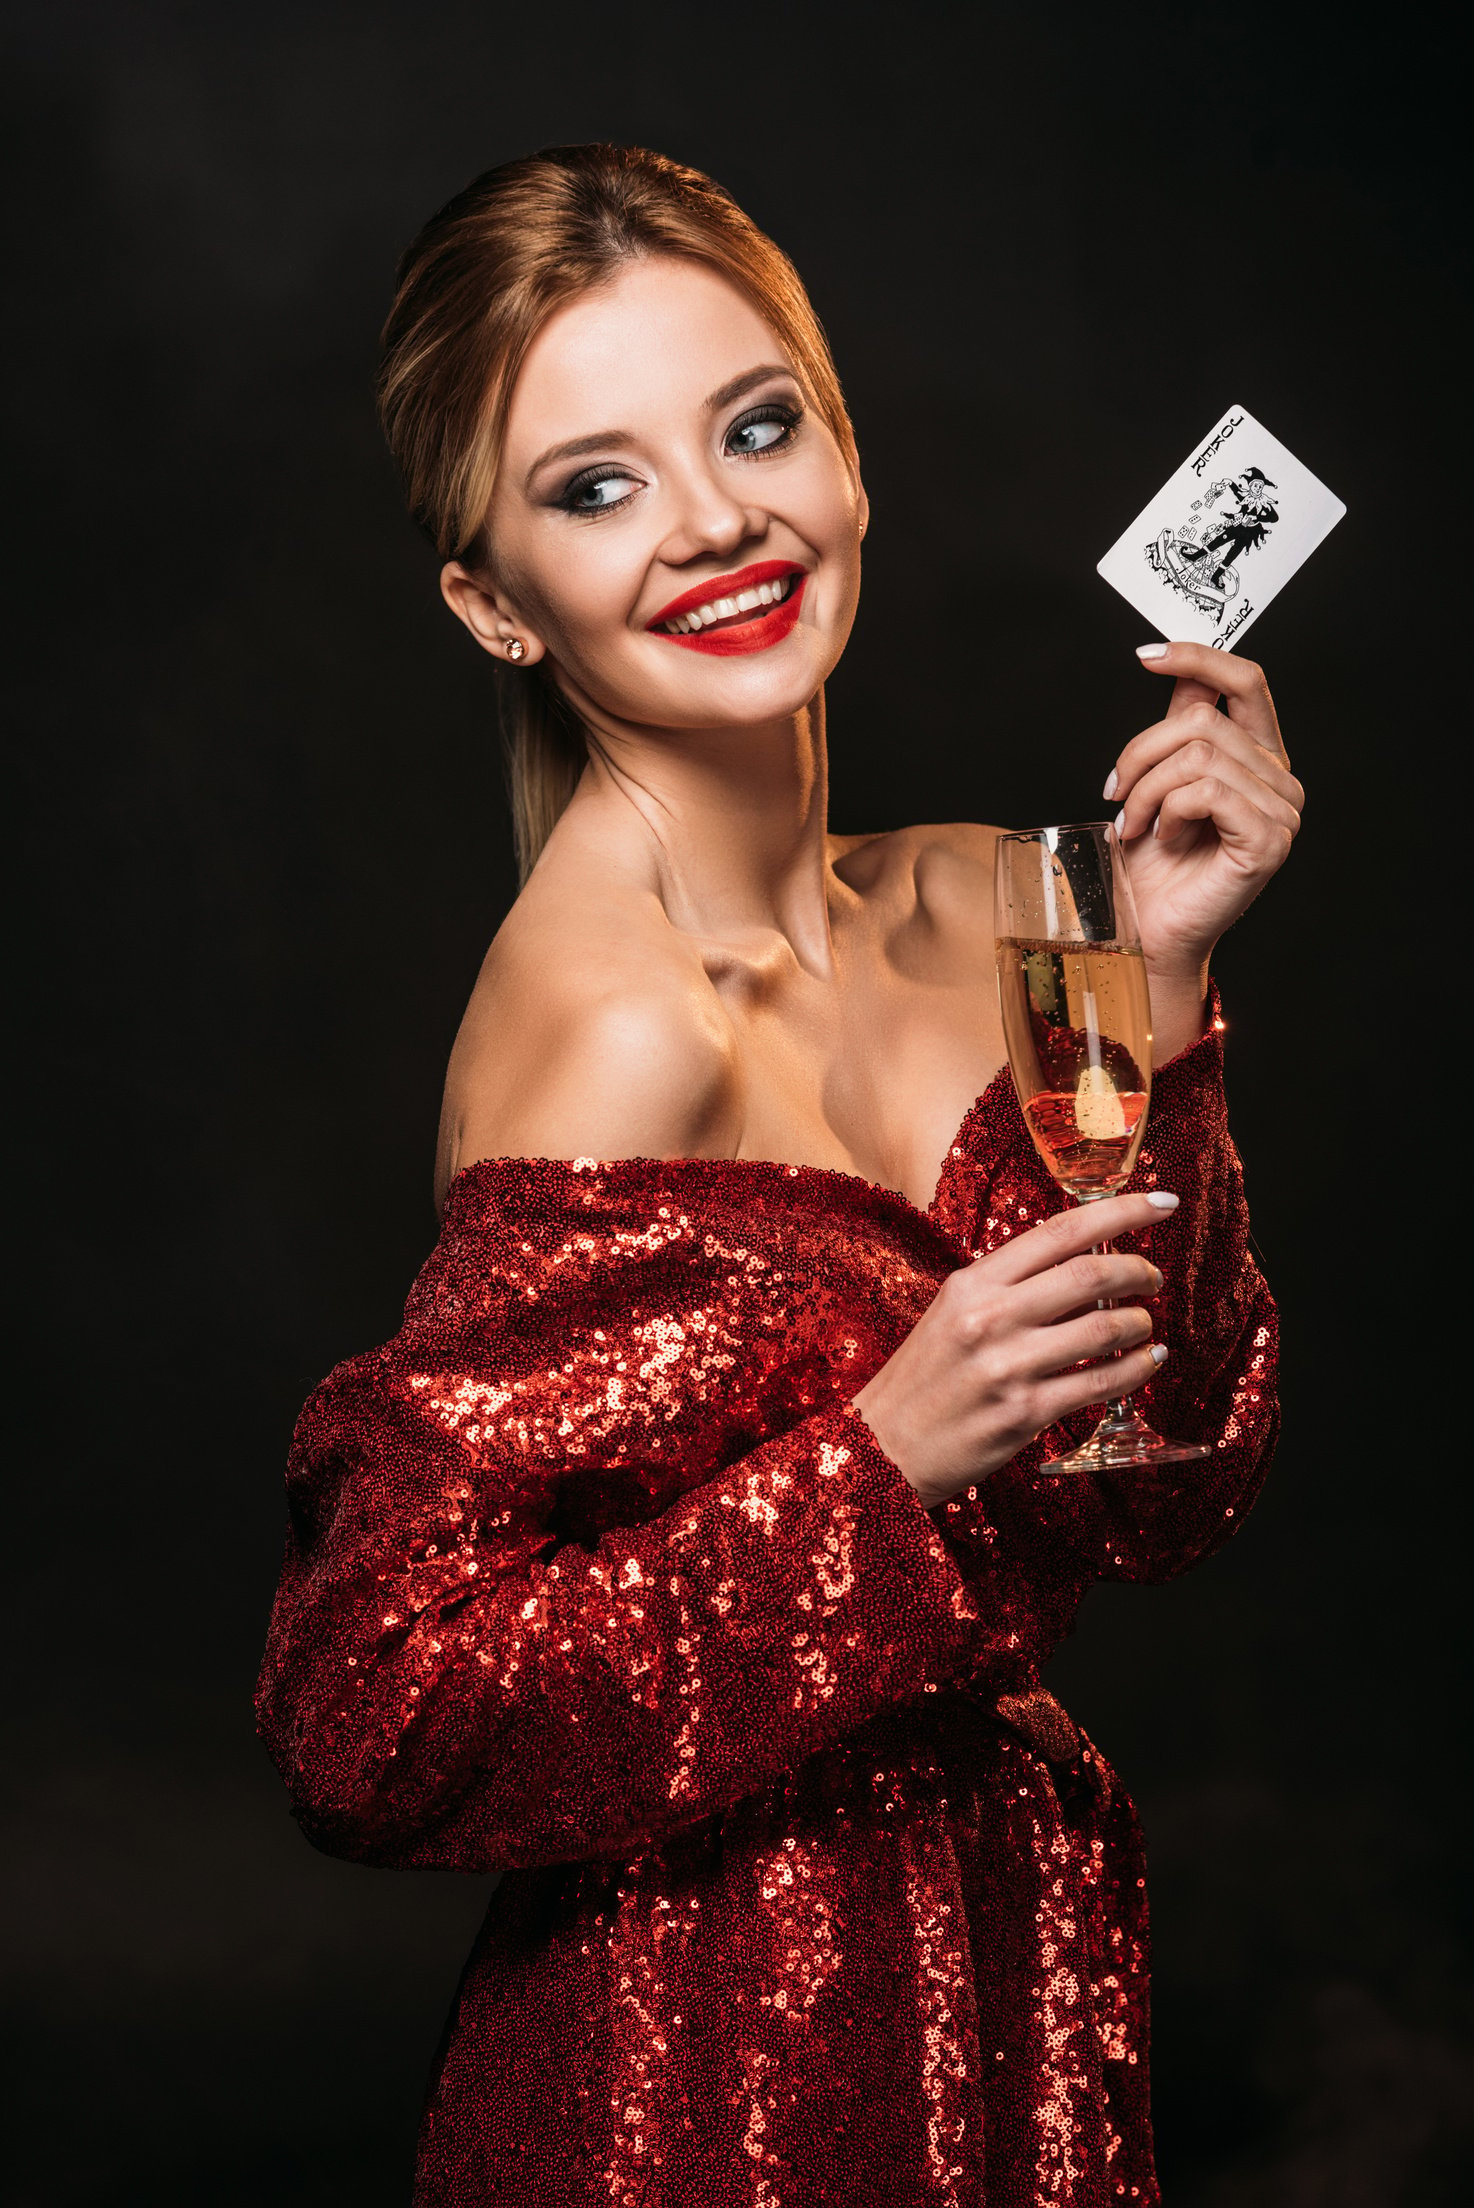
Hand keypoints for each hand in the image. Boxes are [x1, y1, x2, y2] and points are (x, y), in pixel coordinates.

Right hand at [850, 1190, 1176, 1508]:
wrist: (882, 1447)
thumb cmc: (923, 1378)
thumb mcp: (952, 1312)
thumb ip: (1009, 1287)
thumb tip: (1083, 1267)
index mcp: (972, 1282)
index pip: (1060, 1231)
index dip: (1120, 1212)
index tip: (1162, 1203)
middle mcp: (990, 1317)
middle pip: (1091, 1275)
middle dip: (1138, 1270)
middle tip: (1153, 1276)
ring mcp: (1009, 1366)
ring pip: (1104, 1330)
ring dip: (1140, 1323)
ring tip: (1145, 1325)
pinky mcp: (1025, 1412)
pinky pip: (1101, 1384)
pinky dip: (1136, 1368)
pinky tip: (1147, 1361)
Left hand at [1105, 643, 1302, 1043]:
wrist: (1149, 931)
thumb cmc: (1152, 867)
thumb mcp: (1158, 781)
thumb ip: (1178, 727)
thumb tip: (1174, 667)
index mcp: (1259, 758)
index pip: (1247, 682)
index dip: (1199, 658)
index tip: (1147, 655)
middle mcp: (1280, 780)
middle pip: (1204, 722)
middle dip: (1141, 753)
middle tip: (1115, 793)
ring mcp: (1281, 810)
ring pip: (1198, 757)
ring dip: (1146, 790)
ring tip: (1134, 826)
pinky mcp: (1268, 839)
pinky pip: (1206, 792)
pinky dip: (1167, 811)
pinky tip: (1161, 838)